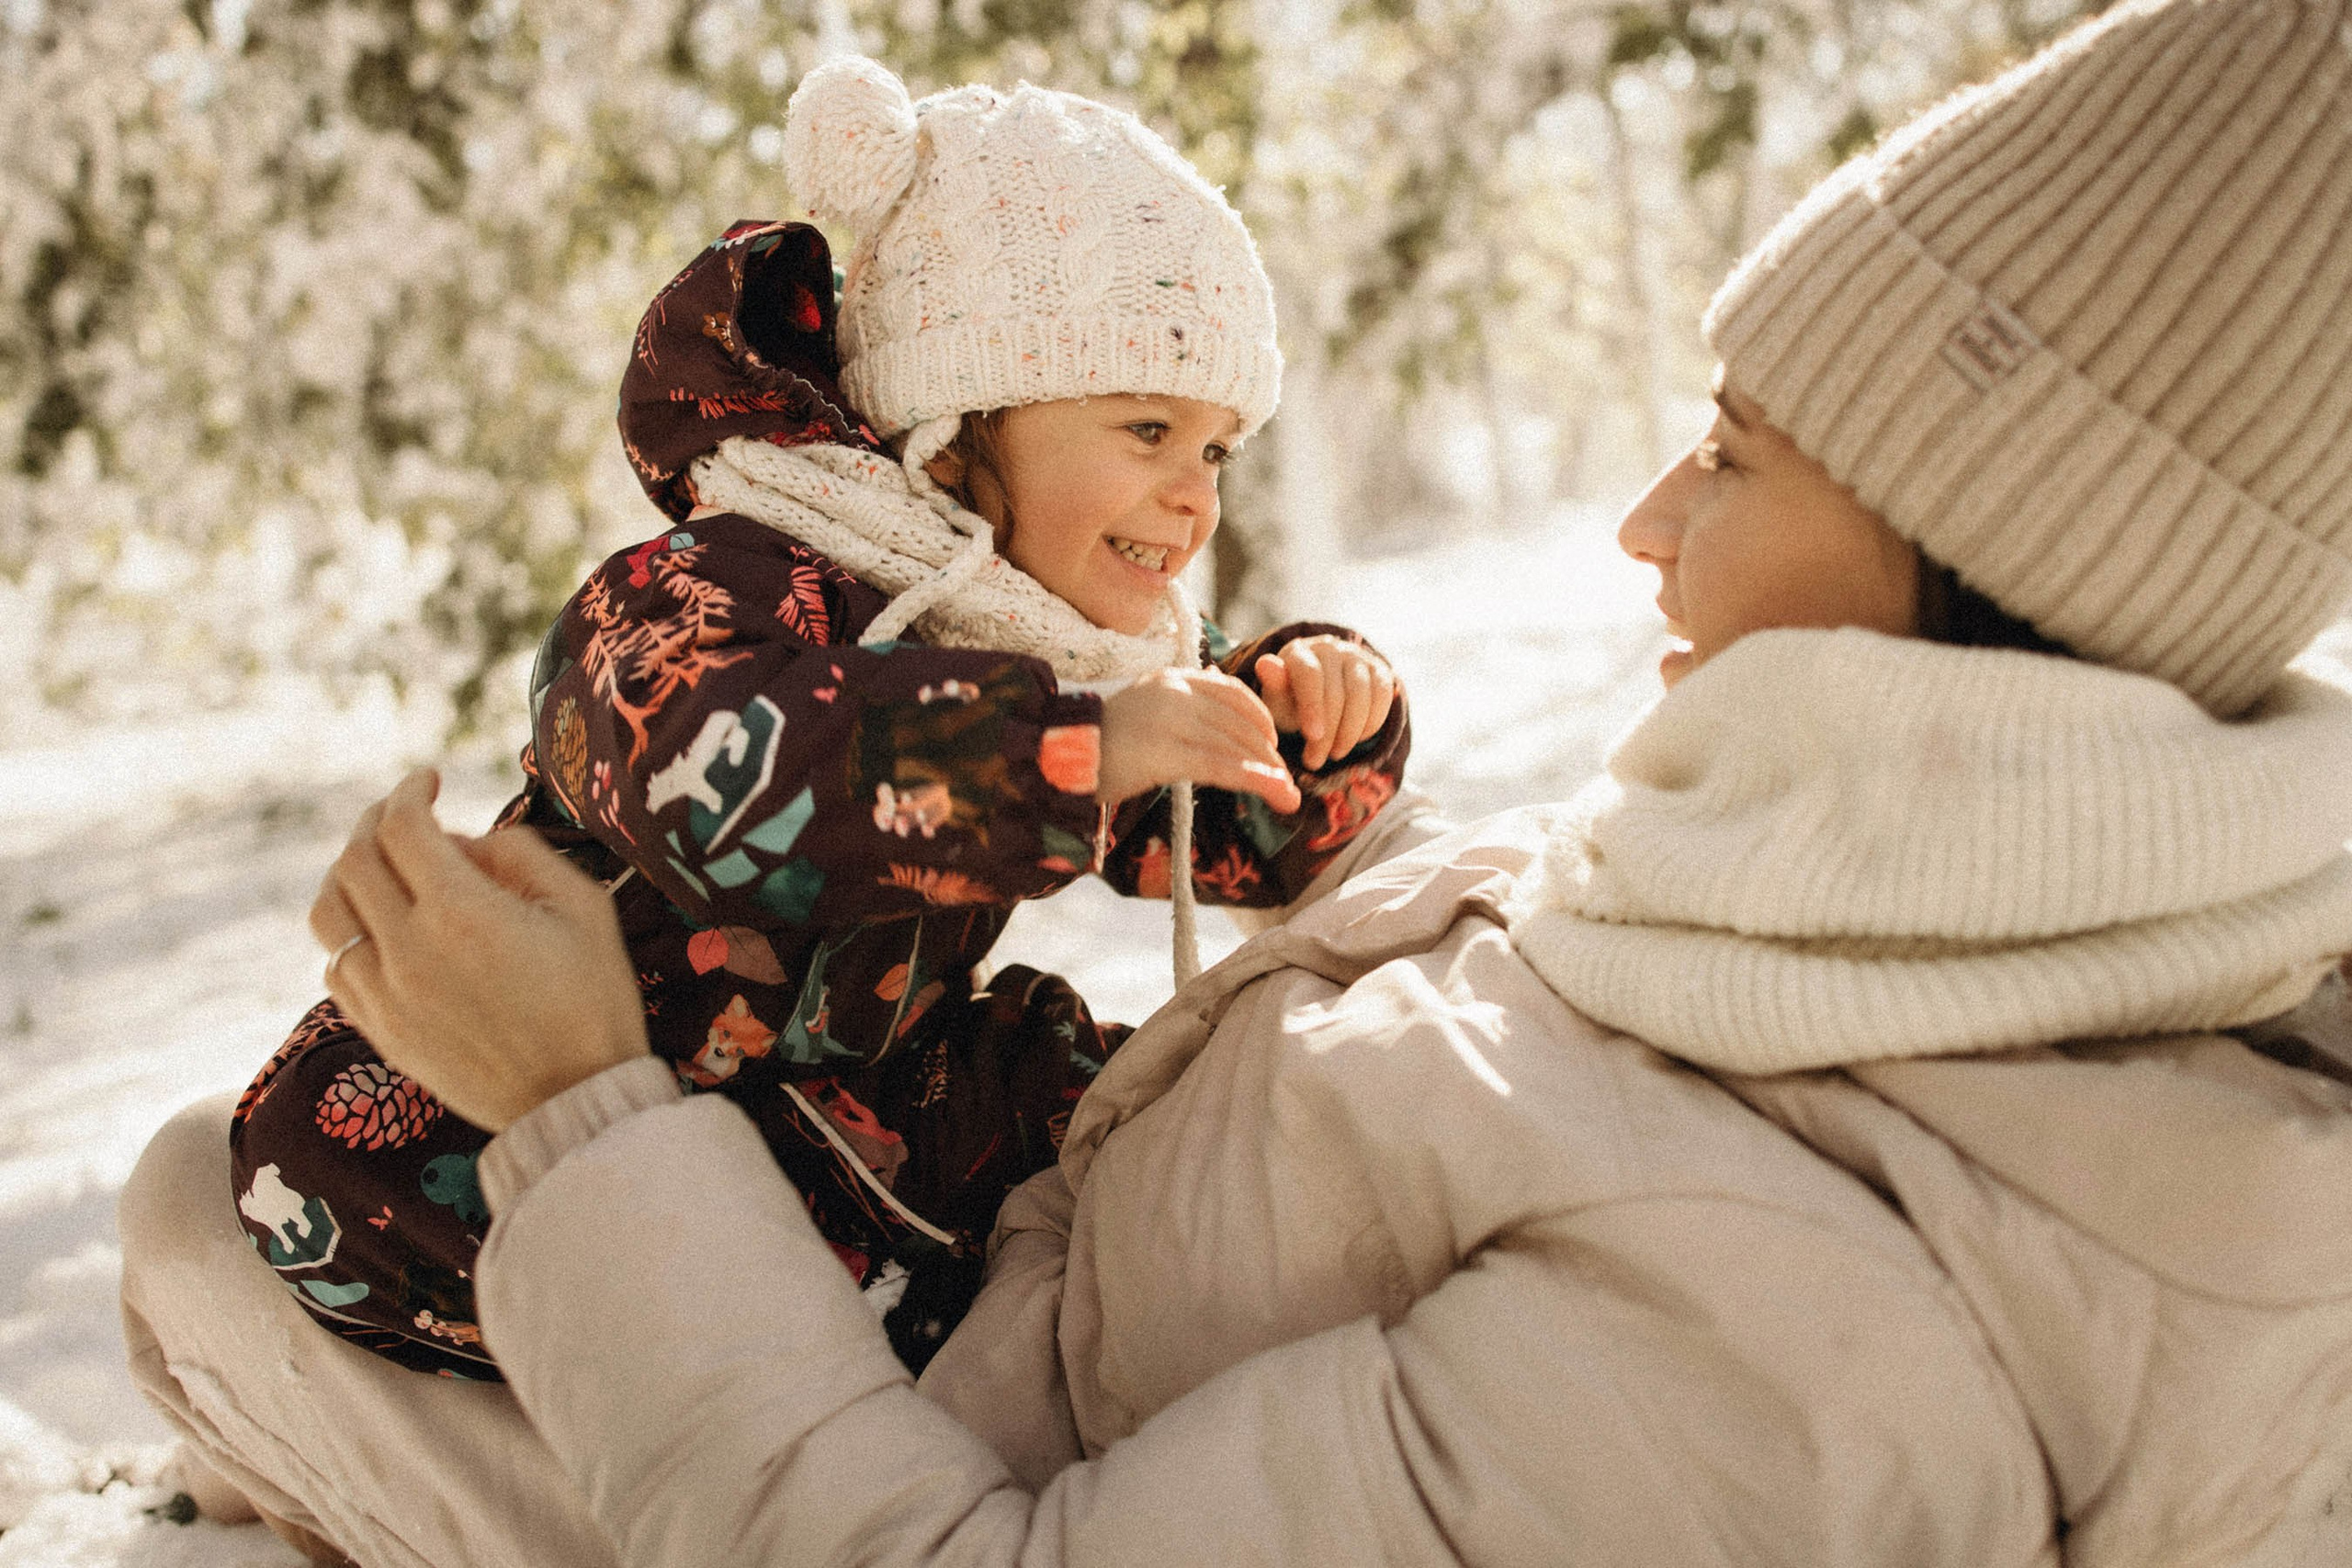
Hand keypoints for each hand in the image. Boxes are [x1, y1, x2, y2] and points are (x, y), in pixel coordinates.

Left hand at [311, 768, 650, 1132]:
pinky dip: (350, 934)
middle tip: (403, 812)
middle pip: (355, 860)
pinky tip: (382, 930)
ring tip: (380, 867)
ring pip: (329, 913)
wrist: (577, 1100)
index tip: (429, 780)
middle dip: (375, 821)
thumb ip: (519, 853)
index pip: (402, 826)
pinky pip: (337, 966)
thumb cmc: (594, 999)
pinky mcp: (380, 1031)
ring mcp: (386, 995)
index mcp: (462, 912)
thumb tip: (460, 842)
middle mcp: (409, 950)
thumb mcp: (583, 906)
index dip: (409, 790)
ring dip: (347, 876)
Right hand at [1096, 668, 1301, 812]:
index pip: (1232, 690)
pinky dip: (1254, 780)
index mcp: (1170, 678)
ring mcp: (1169, 720)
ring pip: (1236, 745)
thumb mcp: (1143, 711)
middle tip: (1285, 781)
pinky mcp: (1164, 753)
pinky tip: (1274, 792)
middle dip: (1268, 754)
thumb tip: (1216, 706)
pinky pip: (1221, 766)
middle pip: (1239, 722)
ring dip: (1269, 773)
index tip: (1271, 743)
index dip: (1260, 717)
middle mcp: (1174, 692)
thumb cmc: (1097, 744)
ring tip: (1288, 796)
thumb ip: (1179, 706)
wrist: (1054, 758)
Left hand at [1254, 635, 1397, 770]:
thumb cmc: (1290, 700)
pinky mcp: (1379, 669)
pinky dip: (1371, 723)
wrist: (1316, 695)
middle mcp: (1330, 647)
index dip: (1313, 707)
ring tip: (1334, 754)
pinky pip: (1382, 697)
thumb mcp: (1277, 700)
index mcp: (1299, 651)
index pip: (1311, 674)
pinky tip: (1355, 740)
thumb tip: (1265, 664)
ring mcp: (1357, 656)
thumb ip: (1273, 686)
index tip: (1312, 737)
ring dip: (1350, 733)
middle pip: (1337, 692)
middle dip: (1328, 733)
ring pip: (1362, 696)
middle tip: (1315, 761)